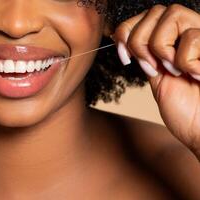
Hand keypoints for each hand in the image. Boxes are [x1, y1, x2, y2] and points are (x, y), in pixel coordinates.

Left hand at [114, 4, 199, 155]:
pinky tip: (197, 75)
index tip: (124, 57)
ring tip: (176, 71)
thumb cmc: (187, 113)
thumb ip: (145, 56)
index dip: (127, 31)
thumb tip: (120, 35)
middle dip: (141, 40)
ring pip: (172, 14)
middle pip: (155, 10)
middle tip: (151, 67)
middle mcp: (189, 35)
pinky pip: (191, 37)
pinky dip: (186, 61)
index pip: (145, 17)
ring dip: (162, 48)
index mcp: (173, 43)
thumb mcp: (157, 80)